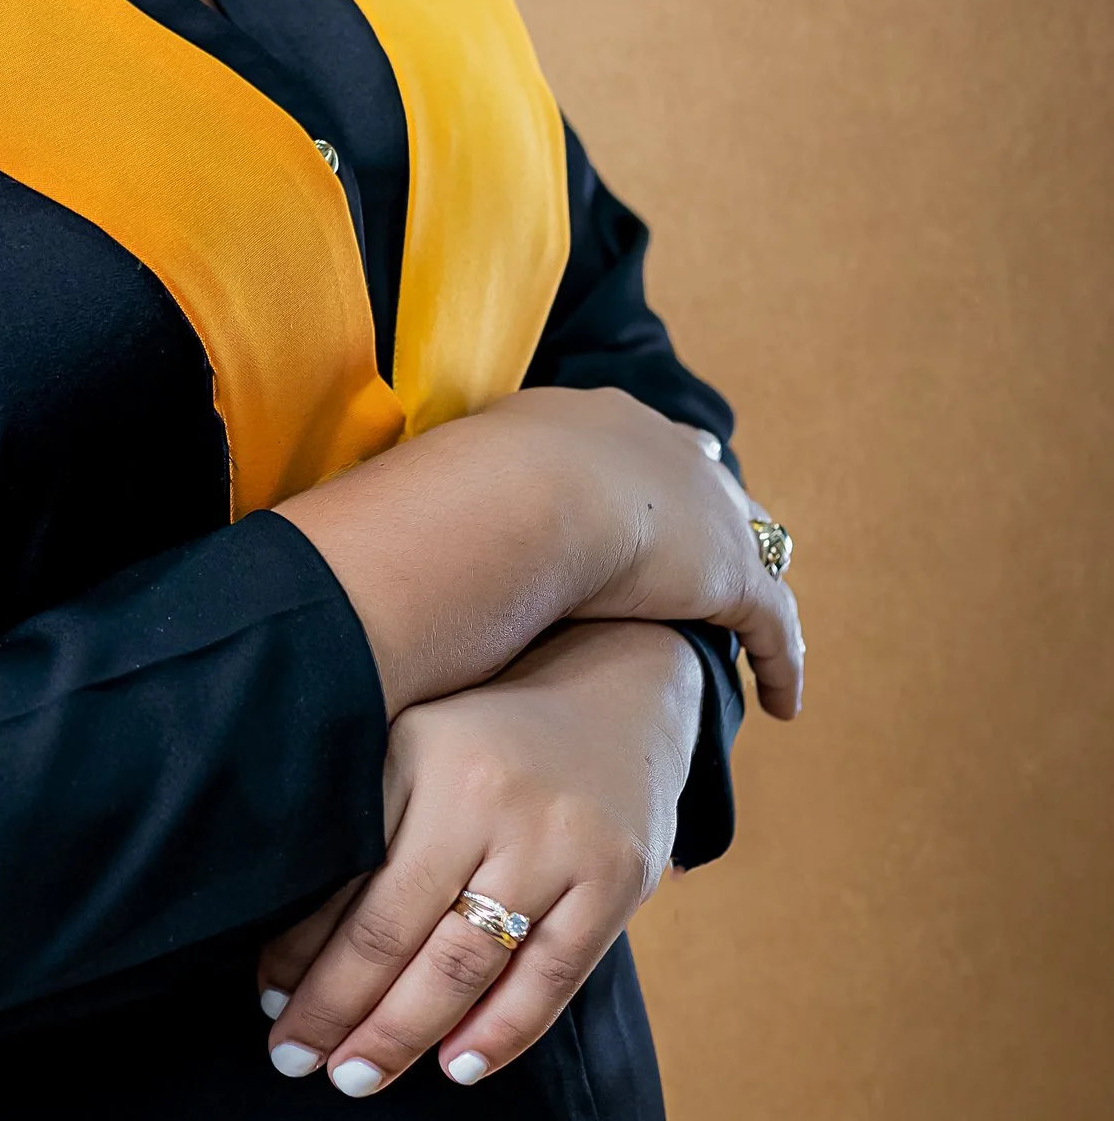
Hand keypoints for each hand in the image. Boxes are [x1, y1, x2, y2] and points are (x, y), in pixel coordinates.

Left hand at [251, 620, 700, 1094]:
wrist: (619, 688)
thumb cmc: (485, 736)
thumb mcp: (414, 745)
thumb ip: (363, 824)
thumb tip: (286, 946)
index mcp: (420, 754)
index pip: (347, 879)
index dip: (301, 952)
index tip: (267, 1002)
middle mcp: (488, 796)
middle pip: (396, 930)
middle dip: (338, 1008)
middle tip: (293, 1059)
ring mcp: (558, 841)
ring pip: (467, 963)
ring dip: (404, 1034)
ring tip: (355, 1076)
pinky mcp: (618, 879)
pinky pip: (553, 976)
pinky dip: (501, 1032)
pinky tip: (455, 1067)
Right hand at [279, 386, 803, 720]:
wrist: (512, 501)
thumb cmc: (453, 500)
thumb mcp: (434, 492)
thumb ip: (412, 519)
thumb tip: (336, 551)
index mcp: (580, 419)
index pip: (621, 437)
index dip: (630, 471)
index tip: (631, 498)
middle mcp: (652, 445)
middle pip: (696, 475)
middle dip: (704, 509)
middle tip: (702, 550)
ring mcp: (699, 506)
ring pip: (744, 544)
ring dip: (744, 584)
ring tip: (747, 629)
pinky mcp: (728, 571)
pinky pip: (772, 623)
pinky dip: (781, 659)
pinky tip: (785, 701)